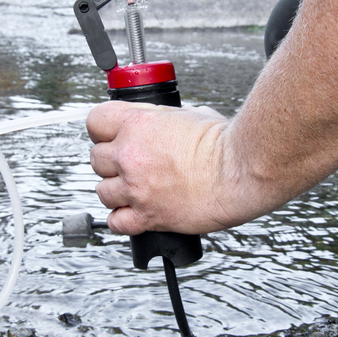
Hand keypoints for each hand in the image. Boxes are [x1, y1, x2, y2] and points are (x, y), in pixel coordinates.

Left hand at [87, 101, 275, 235]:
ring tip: (135, 188)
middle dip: (111, 161)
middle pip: (96, 159)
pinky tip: (134, 212)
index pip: (95, 122)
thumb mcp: (190, 114)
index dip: (103, 129)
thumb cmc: (226, 143)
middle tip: (129, 164)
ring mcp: (136, 188)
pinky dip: (122, 219)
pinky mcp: (148, 216)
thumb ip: (165, 119)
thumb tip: (163, 122)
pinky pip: (116, 222)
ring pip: (102, 191)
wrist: (241, 172)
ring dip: (116, 190)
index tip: (110, 135)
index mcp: (138, 124)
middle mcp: (130, 156)